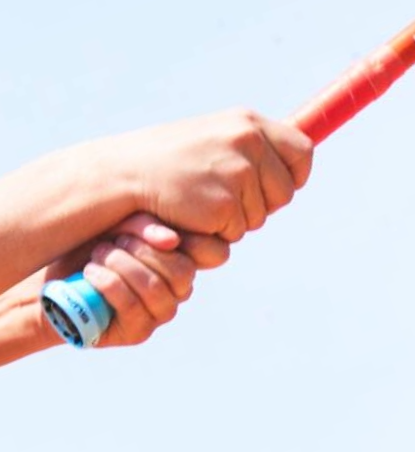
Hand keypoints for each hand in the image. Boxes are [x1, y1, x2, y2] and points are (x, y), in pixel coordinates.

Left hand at [43, 213, 229, 347]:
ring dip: (125, 267)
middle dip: (146, 252)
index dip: (197, 240)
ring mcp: (161, 312)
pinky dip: (110, 285)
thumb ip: (148, 226)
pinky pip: (133, 307)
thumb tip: (171, 240)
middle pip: (183, 270)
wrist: (58, 280)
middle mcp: (180, 288)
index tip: (159, 227)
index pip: (215, 253)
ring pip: (157, 289)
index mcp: (186, 257)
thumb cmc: (96, 244)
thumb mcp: (123, 224)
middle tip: (116, 241)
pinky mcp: (138, 332)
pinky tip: (91, 272)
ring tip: (100, 254)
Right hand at [110, 109, 313, 242]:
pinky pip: (236, 231)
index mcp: (250, 123)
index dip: (295, 175)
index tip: (279, 186)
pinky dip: (217, 232)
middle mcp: (249, 142)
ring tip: (202, 201)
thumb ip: (253, 145)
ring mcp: (238, 173)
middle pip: (285, 191)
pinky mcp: (224, 205)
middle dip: (262, 204)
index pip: (302, 150)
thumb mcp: (218, 136)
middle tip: (227, 200)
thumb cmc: (172, 159)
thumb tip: (303, 154)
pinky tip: (192, 215)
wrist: (125, 174)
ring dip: (236, 219)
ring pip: (260, 216)